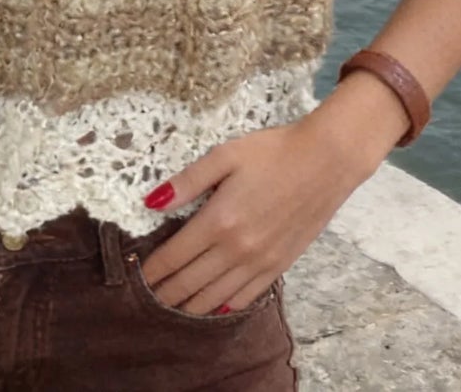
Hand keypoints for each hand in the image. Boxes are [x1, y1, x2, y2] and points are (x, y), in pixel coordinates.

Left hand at [137, 91, 401, 314]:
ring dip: (189, 306)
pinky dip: (223, 307)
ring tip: (171, 308)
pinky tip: (212, 308)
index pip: (174, 256)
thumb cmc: (272, 152)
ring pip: (215, 298)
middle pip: (190, 283)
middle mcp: (236, 249)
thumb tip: (151, 202)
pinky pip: (244, 298)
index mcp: (218, 220)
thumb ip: (187, 182)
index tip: (134, 278)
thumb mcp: (224, 155)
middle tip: (146, 300)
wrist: (325, 161)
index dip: (151, 270)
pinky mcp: (279, 266)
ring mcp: (259, 263)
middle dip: (164, 294)